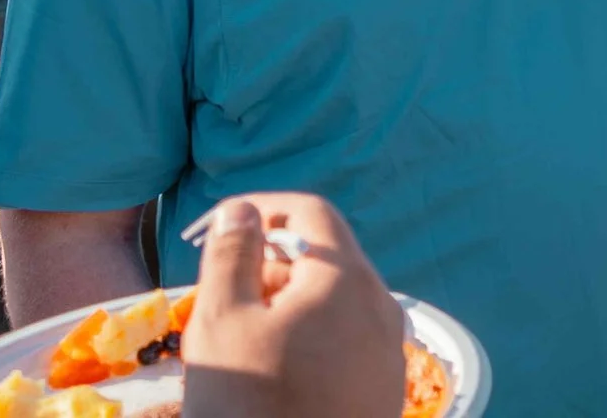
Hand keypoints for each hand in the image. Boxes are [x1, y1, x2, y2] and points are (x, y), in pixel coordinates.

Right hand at [181, 194, 405, 417]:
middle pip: (326, 257)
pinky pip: (348, 341)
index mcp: (348, 278)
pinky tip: (274, 373)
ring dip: (287, 304)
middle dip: (271, 263)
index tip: (217, 229)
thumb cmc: (251, 406)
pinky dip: (310, 337)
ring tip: (241, 340)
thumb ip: (233, 255)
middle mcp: (382, 306)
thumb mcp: (222, 323)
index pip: (311, 212)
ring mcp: (390, 352)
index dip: (261, 208)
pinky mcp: (385, 391)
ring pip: (336, 302)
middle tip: (220, 297)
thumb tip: (245, 209)